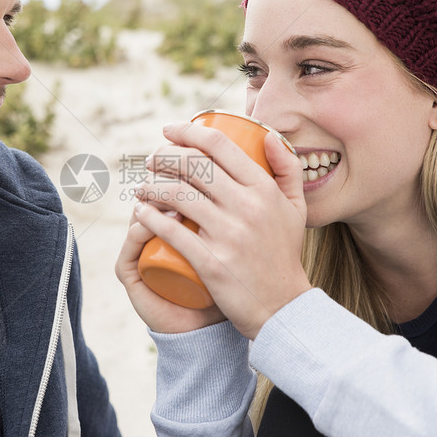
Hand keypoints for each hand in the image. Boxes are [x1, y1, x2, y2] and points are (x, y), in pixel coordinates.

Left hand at [132, 121, 311, 339]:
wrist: (282, 306)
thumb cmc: (283, 253)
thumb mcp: (296, 207)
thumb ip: (287, 168)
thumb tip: (267, 135)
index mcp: (264, 189)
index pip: (218, 146)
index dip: (187, 131)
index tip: (169, 131)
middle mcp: (247, 207)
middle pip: (192, 166)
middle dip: (163, 156)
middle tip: (151, 160)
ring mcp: (228, 235)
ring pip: (176, 195)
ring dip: (151, 185)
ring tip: (142, 186)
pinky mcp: (212, 262)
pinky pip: (172, 231)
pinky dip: (150, 217)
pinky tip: (140, 211)